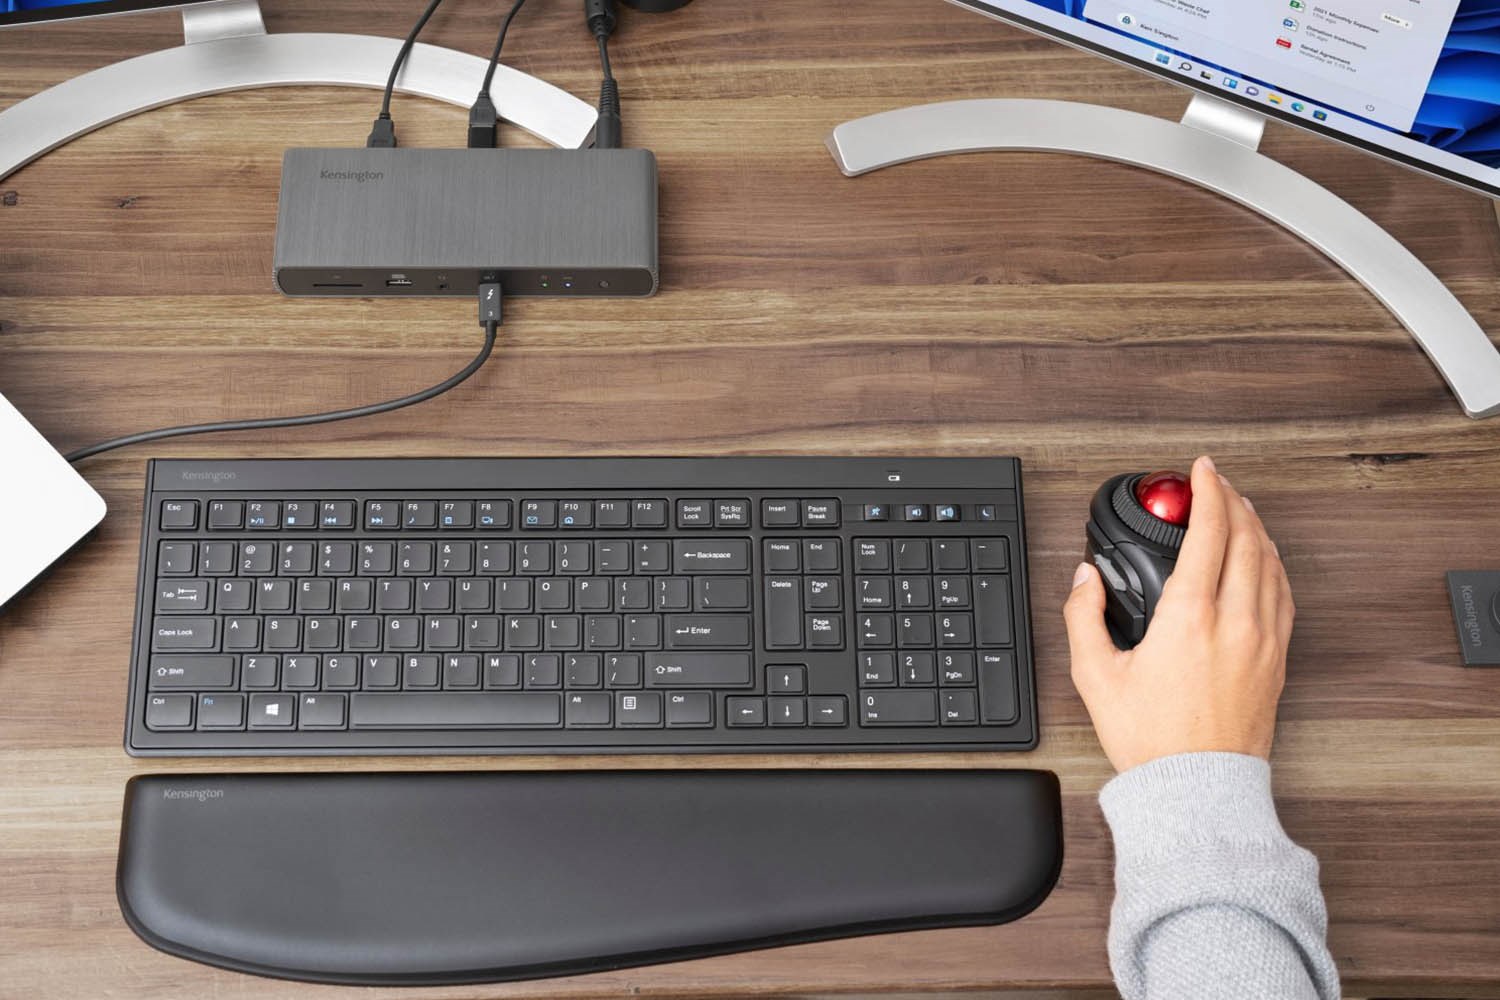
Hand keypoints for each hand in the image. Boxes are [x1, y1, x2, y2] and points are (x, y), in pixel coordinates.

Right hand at [1064, 456, 1293, 772]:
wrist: (1198, 790)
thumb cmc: (1152, 740)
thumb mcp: (1096, 676)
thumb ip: (1084, 617)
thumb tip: (1086, 579)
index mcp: (1191, 617)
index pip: (1210, 532)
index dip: (1208, 491)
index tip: (1202, 470)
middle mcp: (1235, 622)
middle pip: (1248, 538)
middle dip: (1234, 500)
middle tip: (1218, 482)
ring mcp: (1263, 640)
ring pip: (1272, 563)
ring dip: (1257, 527)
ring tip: (1240, 510)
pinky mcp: (1277, 660)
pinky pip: (1285, 595)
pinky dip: (1273, 564)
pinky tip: (1263, 560)